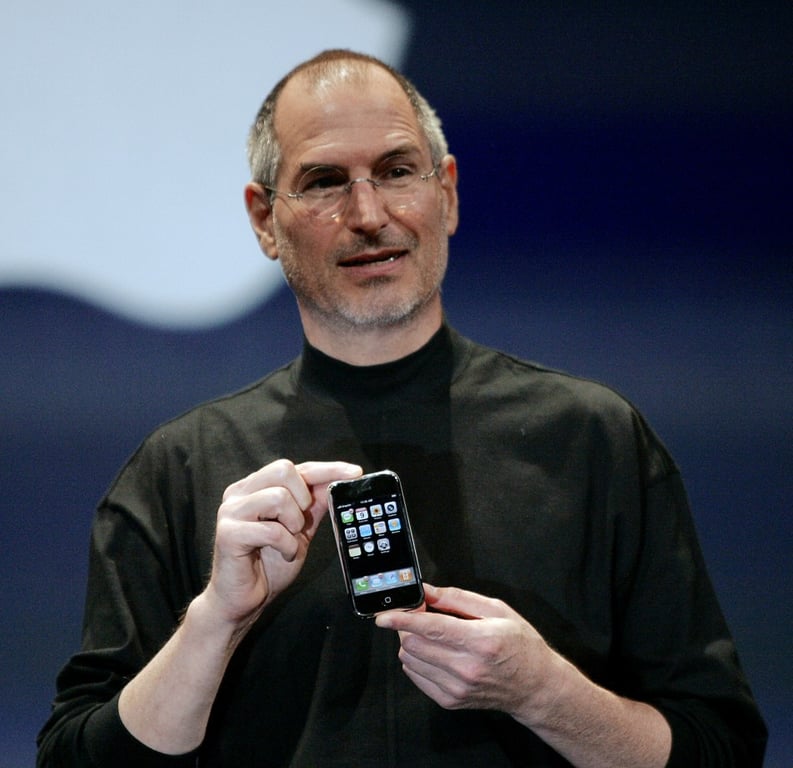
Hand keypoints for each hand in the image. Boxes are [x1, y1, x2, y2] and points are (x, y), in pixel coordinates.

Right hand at [205, 459, 361, 626]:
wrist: (244, 601)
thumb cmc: (268, 564)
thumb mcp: (299, 529)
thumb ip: (314, 504)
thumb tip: (339, 481)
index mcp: (255, 487)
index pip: (296, 468)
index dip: (327, 468)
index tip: (355, 473)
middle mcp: (240, 493)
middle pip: (284, 470)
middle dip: (302, 499)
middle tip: (300, 524)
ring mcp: (230, 511)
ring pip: (278, 497)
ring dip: (293, 525)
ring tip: (288, 541)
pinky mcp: (228, 533)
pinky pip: (272, 530)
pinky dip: (286, 546)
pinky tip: (283, 555)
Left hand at [375, 584, 555, 721]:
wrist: (535, 687)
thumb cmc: (520, 645)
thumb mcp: (497, 610)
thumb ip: (458, 598)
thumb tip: (427, 591)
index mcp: (480, 640)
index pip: (430, 629)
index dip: (402, 619)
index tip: (384, 615)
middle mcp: (466, 667)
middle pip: (413, 644)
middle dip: (408, 625)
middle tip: (420, 615)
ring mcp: (457, 687)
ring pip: (410, 660)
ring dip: (411, 643)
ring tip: (432, 635)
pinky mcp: (450, 700)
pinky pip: (415, 676)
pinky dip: (416, 660)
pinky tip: (434, 652)